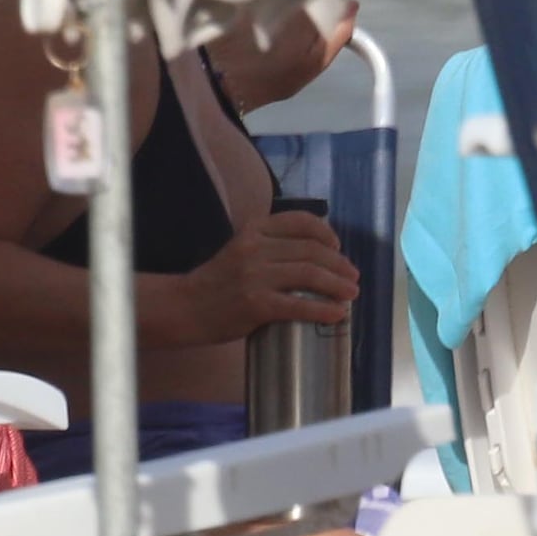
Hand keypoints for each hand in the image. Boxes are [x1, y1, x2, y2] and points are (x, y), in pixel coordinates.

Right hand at [174, 207, 358, 341]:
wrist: (183, 307)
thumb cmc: (217, 282)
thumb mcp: (240, 249)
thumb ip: (270, 246)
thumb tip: (317, 255)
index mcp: (254, 229)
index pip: (301, 221)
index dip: (326, 234)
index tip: (337, 248)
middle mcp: (255, 247)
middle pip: (312, 250)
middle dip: (339, 264)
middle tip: (353, 277)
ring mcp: (255, 275)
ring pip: (310, 275)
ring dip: (338, 285)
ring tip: (351, 293)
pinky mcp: (255, 304)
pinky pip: (299, 305)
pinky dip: (323, 310)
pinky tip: (337, 314)